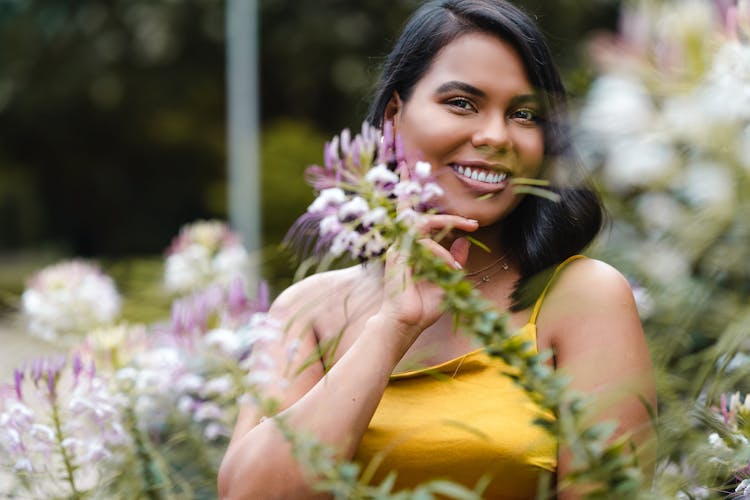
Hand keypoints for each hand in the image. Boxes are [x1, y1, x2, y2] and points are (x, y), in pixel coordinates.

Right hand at [376, 214, 476, 341]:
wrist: (406, 326)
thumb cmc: (422, 307)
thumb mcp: (446, 280)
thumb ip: (453, 260)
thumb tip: (464, 241)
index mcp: (412, 251)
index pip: (427, 225)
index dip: (449, 220)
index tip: (473, 225)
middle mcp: (404, 247)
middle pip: (424, 218)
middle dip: (451, 218)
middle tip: (473, 224)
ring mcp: (399, 251)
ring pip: (423, 225)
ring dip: (447, 233)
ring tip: (458, 258)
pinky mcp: (398, 258)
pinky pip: (424, 244)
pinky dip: (442, 253)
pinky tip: (450, 268)